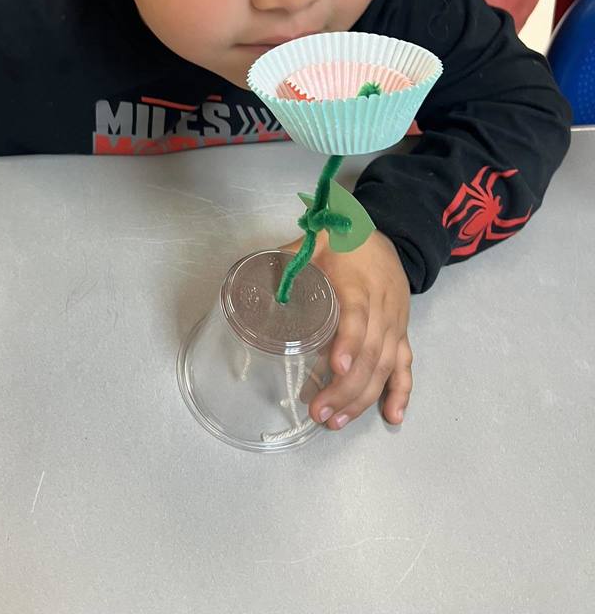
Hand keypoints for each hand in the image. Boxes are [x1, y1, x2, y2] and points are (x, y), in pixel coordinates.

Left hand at [279, 229, 411, 430]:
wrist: (384, 235)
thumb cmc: (342, 242)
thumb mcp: (313, 243)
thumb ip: (286, 263)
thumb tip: (251, 287)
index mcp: (357, 282)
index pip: (357, 314)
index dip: (348, 340)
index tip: (335, 366)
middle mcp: (381, 306)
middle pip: (371, 351)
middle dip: (346, 387)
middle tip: (319, 411)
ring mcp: (394, 322)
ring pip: (386, 364)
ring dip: (364, 397)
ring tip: (337, 421)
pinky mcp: (401, 332)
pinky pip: (405, 364)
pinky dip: (402, 391)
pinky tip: (392, 416)